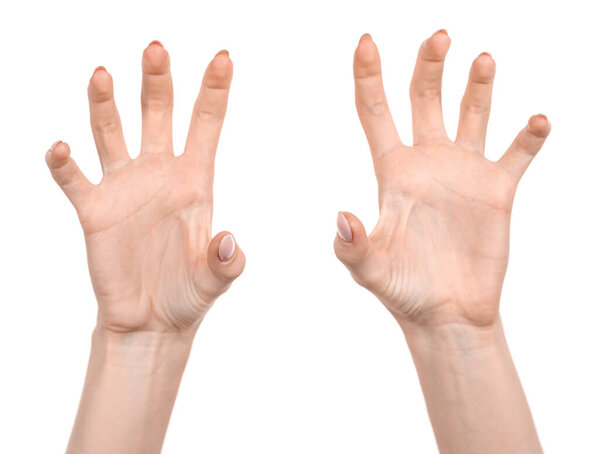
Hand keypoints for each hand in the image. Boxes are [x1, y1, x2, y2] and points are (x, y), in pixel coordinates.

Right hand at [46, 42, 244, 333]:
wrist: (151, 321)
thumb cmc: (188, 297)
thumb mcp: (215, 280)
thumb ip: (226, 262)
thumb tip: (228, 242)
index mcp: (194, 182)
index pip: (206, 126)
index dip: (214, 91)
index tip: (223, 57)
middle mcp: (159, 175)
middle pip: (157, 115)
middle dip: (157, 82)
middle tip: (156, 48)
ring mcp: (125, 189)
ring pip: (112, 133)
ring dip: (106, 105)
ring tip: (103, 74)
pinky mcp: (95, 211)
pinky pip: (75, 180)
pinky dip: (65, 163)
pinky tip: (62, 148)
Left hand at [334, 31, 549, 327]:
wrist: (446, 313)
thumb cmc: (404, 292)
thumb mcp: (371, 272)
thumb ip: (353, 248)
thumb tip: (340, 218)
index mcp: (392, 173)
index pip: (375, 113)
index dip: (368, 76)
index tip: (366, 40)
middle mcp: (427, 163)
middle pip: (424, 99)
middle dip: (428, 65)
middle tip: (438, 36)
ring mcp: (463, 174)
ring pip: (471, 115)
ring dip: (477, 86)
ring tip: (481, 59)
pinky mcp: (497, 191)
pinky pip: (516, 154)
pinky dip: (528, 137)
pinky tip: (537, 121)